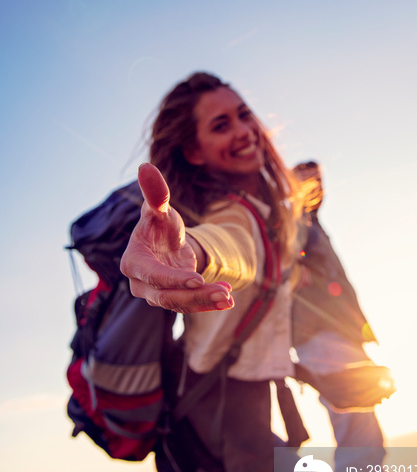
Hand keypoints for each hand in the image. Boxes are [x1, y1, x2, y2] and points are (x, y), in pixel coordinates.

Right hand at [120, 163, 233, 312]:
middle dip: (195, 295)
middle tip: (223, 291)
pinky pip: (189, 305)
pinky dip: (208, 303)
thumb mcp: (159, 208)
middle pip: (166, 296)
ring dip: (205, 301)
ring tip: (228, 297)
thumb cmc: (159, 223)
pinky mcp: (172, 300)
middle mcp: (140, 284)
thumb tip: (145, 166)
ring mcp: (156, 295)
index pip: (152, 275)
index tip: (197, 278)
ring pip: (180, 303)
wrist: (165, 241)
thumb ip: (154, 192)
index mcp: (133, 262)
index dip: (172, 279)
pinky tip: (228, 300)